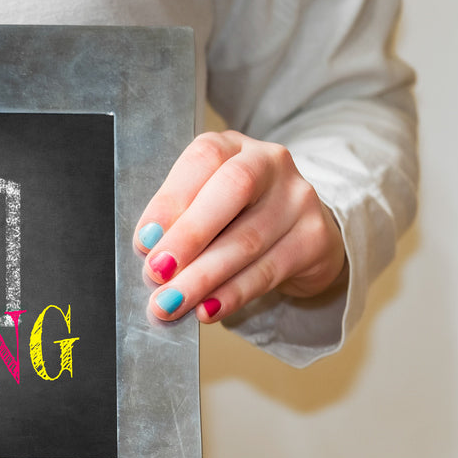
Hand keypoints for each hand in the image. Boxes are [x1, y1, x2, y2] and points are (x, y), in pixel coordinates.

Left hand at [133, 131, 346, 322]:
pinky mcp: (313, 239)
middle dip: (188, 236)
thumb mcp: (203, 203)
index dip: (171, 200)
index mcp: (231, 147)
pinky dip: (231, 294)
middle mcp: (270, 162)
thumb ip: (178, 219)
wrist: (297, 234)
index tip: (144, 241)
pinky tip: (206, 310)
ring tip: (169, 303)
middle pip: (232, 191)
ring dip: (201, 278)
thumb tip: (149, 252)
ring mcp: (298, 199)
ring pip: (247, 240)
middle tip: (156, 272)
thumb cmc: (234, 217)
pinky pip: (267, 272)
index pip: (203, 159)